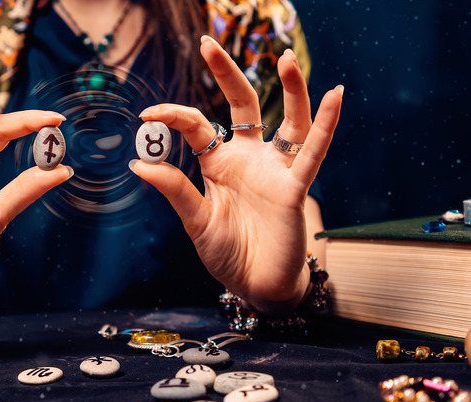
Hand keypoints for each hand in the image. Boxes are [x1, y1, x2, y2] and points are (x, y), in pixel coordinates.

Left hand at [131, 36, 342, 312]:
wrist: (255, 285)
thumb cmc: (227, 252)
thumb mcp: (195, 221)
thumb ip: (174, 190)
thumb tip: (139, 164)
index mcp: (219, 164)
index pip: (197, 126)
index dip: (173, 116)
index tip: (147, 115)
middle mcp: (248, 159)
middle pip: (243, 105)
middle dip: (227, 74)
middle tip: (208, 43)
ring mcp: (275, 170)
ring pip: (287, 120)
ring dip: (290, 89)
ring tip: (285, 58)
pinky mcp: (295, 188)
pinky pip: (312, 152)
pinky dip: (325, 125)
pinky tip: (334, 95)